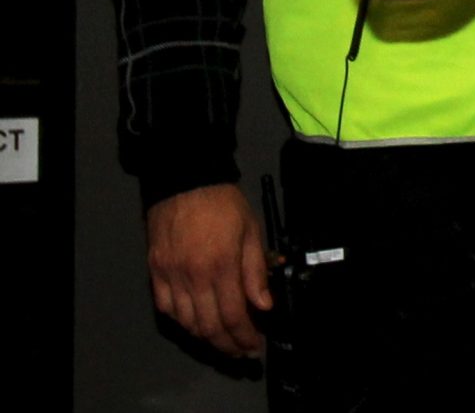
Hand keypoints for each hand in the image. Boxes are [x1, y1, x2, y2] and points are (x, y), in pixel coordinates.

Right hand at [146, 182, 270, 357]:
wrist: (185, 181)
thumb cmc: (223, 203)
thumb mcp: (251, 231)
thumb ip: (256, 270)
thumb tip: (263, 305)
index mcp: (221, 265)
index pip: (233, 314)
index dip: (244, 336)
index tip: (254, 345)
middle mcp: (193, 277)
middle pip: (208, 325)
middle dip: (226, 343)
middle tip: (240, 349)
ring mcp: (171, 276)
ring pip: (186, 322)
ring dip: (205, 336)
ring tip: (222, 340)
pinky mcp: (155, 273)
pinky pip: (166, 308)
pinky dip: (181, 321)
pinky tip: (195, 322)